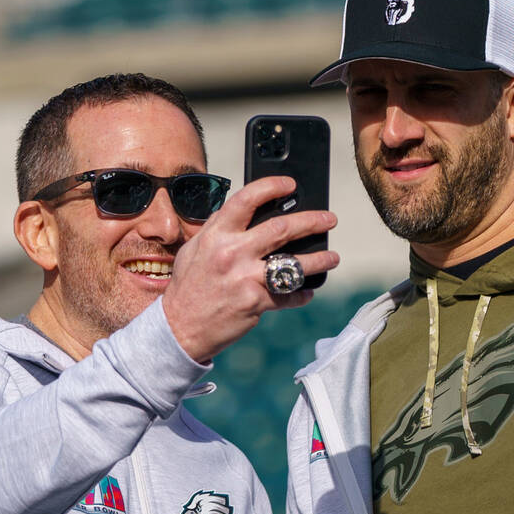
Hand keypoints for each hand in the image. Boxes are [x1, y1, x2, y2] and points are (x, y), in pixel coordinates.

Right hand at [161, 175, 339, 362]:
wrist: (180, 327)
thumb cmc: (189, 287)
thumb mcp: (195, 249)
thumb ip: (218, 228)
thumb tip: (242, 210)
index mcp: (216, 235)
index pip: (246, 200)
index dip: (271, 187)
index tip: (290, 185)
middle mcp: (232, 253)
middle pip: (281, 229)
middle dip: (311, 221)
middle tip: (329, 219)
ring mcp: (245, 278)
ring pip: (294, 264)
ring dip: (319, 260)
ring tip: (333, 257)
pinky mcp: (255, 302)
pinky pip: (287, 295)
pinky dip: (300, 294)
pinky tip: (307, 292)